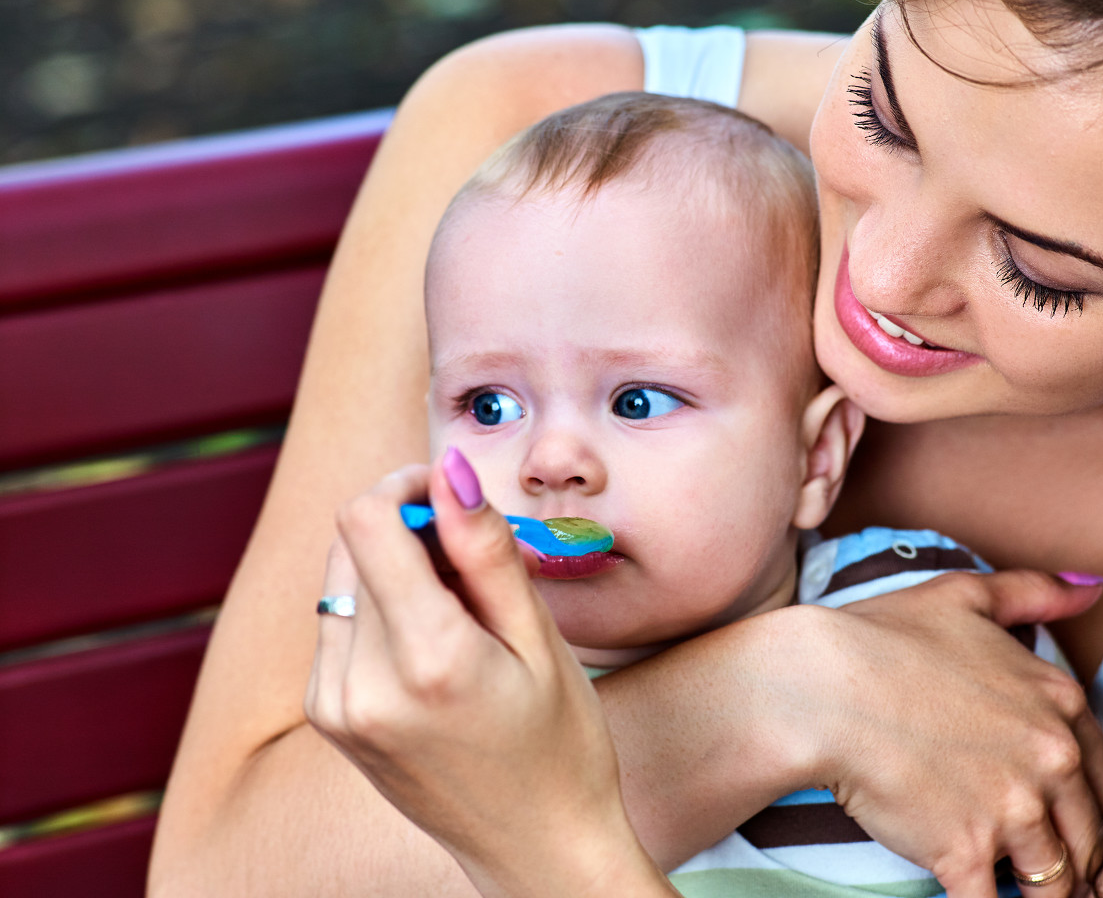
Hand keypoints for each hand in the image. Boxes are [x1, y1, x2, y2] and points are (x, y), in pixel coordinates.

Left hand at [305, 451, 676, 897]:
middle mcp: (359, 683)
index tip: (453, 498)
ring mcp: (334, 704)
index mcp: (424, 659)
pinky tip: (432, 643)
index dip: (407, 486)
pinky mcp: (328, 716)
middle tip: (472, 565)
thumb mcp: (539, 639)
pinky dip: (379, 609)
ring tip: (458, 613)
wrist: (535, 849)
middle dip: (407, 529)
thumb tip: (448, 469)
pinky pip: (337, 622)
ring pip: (341, 578)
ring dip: (392, 568)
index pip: (365, 520)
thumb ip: (485, 549)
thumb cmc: (559, 744)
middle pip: (350, 543)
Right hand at [798, 570, 1102, 897]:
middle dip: (1074, 859)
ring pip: (1055, 881)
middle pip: (1091, 837)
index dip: (1092, 808)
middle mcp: (1051, 758)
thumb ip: (1034, 593)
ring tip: (1020, 894)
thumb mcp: (963, 595)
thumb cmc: (880, 636)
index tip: (1071, 823)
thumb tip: (1093, 588)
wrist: (818, 685)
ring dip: (1041, 894)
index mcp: (1059, 702)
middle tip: (1051, 873)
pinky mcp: (967, 851)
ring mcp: (1013, 809)